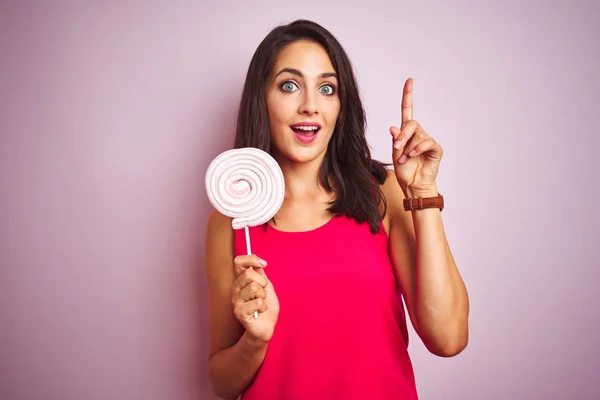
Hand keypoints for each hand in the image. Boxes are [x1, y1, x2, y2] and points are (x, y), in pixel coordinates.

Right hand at [231, 254, 279, 342]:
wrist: (267, 326)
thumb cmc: (265, 306)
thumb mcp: (266, 286)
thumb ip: (260, 273)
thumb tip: (258, 261)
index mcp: (240, 280)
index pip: (238, 262)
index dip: (251, 259)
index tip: (263, 263)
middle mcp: (235, 289)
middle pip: (249, 274)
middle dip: (263, 282)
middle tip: (263, 292)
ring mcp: (236, 301)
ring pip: (254, 288)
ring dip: (263, 296)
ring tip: (261, 303)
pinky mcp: (239, 312)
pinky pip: (258, 302)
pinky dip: (264, 306)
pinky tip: (260, 311)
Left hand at [389, 78, 442, 196]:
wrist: (412, 184)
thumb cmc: (404, 170)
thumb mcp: (395, 153)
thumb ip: (395, 140)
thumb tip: (393, 127)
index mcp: (407, 132)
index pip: (408, 110)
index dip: (408, 96)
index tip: (409, 81)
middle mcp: (418, 133)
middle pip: (411, 123)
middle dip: (402, 136)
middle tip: (397, 149)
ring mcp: (427, 140)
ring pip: (417, 135)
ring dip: (407, 147)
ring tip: (404, 158)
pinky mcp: (435, 148)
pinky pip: (426, 142)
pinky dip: (416, 149)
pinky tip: (412, 157)